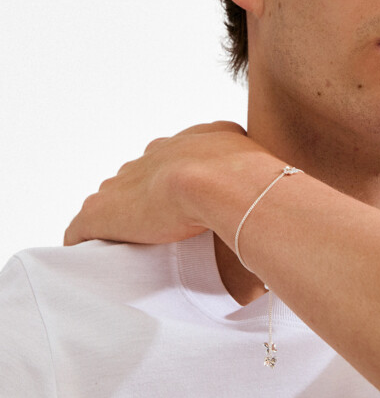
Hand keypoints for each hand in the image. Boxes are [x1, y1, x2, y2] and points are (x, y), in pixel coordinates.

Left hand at [64, 121, 277, 245]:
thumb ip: (255, 169)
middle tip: (161, 225)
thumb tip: (278, 192)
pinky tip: (90, 254)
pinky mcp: (104, 211)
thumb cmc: (248, 176)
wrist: (222, 180)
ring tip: (129, 241)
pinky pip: (84, 227)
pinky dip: (86, 239)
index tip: (183, 202)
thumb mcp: (256, 160)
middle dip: (146, 196)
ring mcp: (127, 182)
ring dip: (120, 215)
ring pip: (114, 197)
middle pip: (140, 175)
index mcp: (189, 143)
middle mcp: (154, 155)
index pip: (174, 158)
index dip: (177, 181)